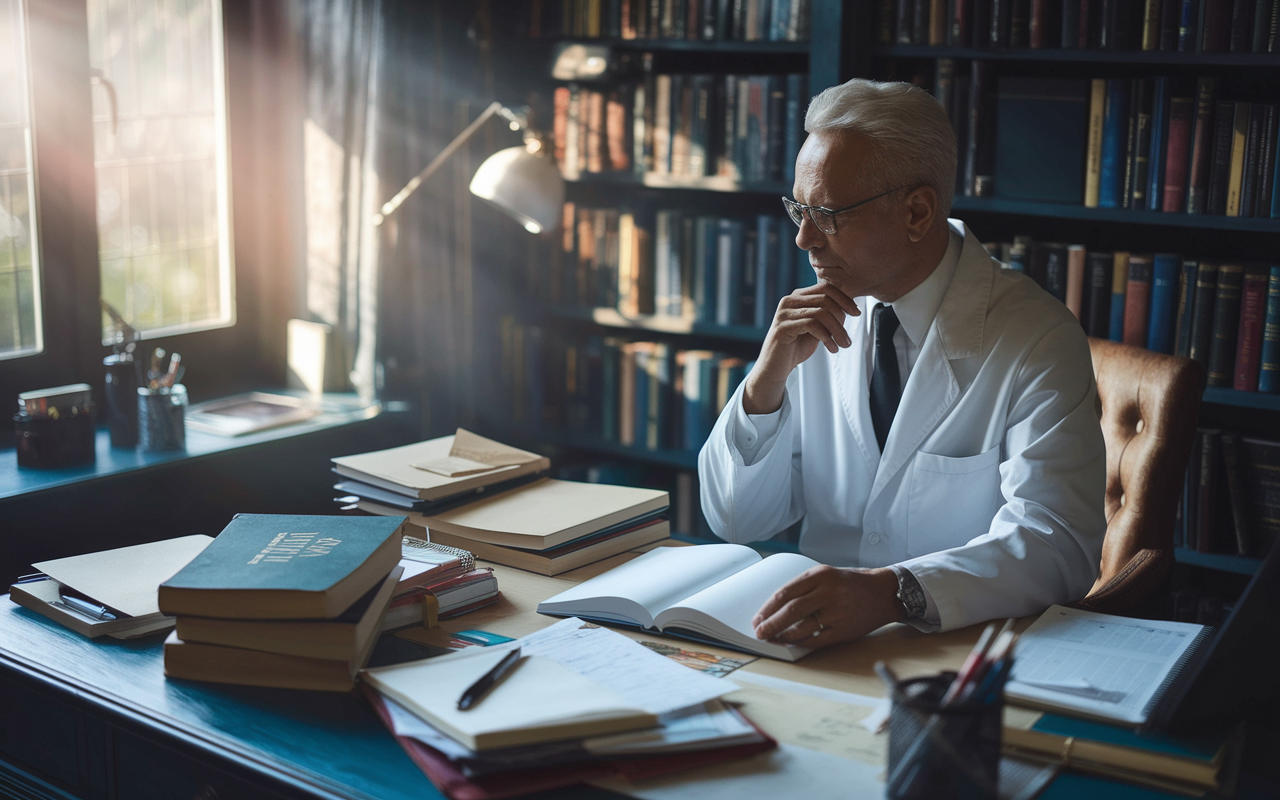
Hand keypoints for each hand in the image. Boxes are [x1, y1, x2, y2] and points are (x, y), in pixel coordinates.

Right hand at [743, 283, 859, 414]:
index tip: (857, 313)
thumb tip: (850, 307)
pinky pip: (812, 325)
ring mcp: (784, 313)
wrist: (775, 367)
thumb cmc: (796, 347)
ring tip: (843, 345)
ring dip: (837, 330)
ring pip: (821, 313)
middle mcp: (789, 301)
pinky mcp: (782, 327)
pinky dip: (827, 337)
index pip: (826, 288)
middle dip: (842, 317)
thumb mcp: (816, 328)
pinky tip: (832, 348)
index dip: (844, 299)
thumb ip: (828, 315)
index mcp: (798, 297)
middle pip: (825, 299)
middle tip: (848, 337)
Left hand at [751, 566, 903, 648]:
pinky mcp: (844, 630)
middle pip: (791, 610)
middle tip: (759, 632)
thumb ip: (802, 588)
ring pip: (802, 627)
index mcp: (821, 575)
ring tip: (773, 639)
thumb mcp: (826, 576)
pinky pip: (817, 640)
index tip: (757, 618)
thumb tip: (773, 609)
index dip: (768, 608)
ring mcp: (838, 612)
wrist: (882, 593)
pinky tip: (791, 644)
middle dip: (771, 624)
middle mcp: (829, 592)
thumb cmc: (849, 584)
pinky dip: (801, 643)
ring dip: (783, 636)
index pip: (786, 592)